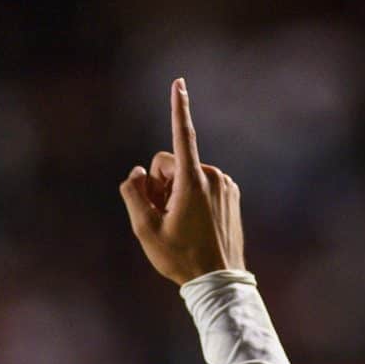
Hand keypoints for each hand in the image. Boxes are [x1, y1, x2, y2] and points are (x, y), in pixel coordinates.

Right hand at [119, 79, 243, 285]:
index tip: (178, 83)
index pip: (181, 136)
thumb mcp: (145, 230)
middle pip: (171, 163)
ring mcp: (224, 184)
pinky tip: (192, 223)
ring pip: (186, 174)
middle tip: (159, 214)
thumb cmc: (180, 258)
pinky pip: (201, 184)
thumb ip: (133, 195)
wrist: (219, 280)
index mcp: (192, 181)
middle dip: (159, 183)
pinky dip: (191, 196)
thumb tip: (136, 174)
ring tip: (177, 223)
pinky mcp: (231, 193)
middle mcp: (212, 176)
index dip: (177, 108)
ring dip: (175, 192)